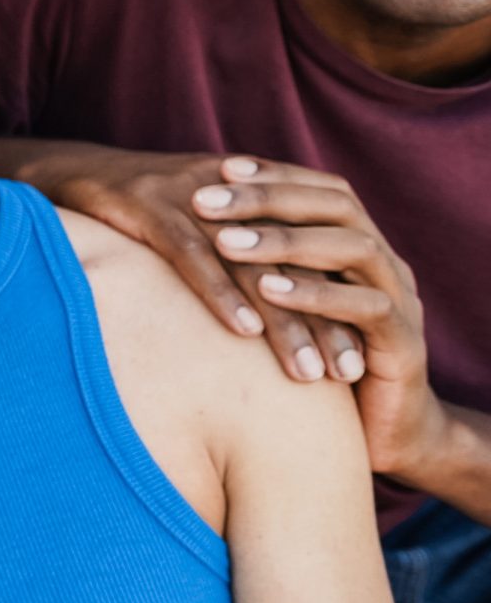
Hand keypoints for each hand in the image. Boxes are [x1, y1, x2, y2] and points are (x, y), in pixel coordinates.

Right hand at [24, 147, 367, 382]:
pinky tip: (243, 331)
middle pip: (294, 264)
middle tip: (347, 374)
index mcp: (253, 196)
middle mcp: (233, 193)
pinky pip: (192, 254)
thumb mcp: (196, 228)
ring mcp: (191, 196)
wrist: (66, 168)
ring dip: (283, 321)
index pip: (312, 257)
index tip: (359, 362)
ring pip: (252, 265)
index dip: (337, 308)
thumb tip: (271, 320)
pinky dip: (220, 293)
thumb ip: (237, 258)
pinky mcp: (150, 204)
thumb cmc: (133, 212)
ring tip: (305, 373)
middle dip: (323, 322)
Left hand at [198, 168, 445, 481]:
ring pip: (353, 247)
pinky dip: (316, 295)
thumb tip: (195, 234)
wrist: (385, 434)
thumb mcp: (286, 310)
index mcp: (360, 246)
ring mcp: (401, 299)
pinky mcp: (405, 343)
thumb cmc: (317, 363)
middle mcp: (385, 263)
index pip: (320, 191)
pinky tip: (268, 289)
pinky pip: (366, 307)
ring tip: (225, 241)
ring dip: (285, 242)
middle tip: (204, 197)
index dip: (274, 176)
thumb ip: (261, 270)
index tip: (219, 168)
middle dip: (268, 198)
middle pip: (336, 205)